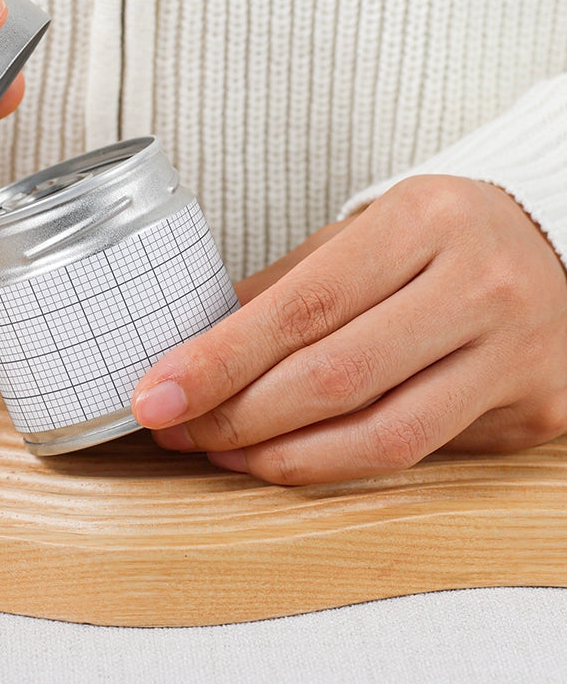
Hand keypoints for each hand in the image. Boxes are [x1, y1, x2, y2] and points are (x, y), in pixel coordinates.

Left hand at [131, 176, 566, 483]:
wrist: (558, 250)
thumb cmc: (442, 240)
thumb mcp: (364, 232)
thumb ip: (285, 285)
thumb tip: (190, 345)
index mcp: (425, 219)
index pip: (303, 305)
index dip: (220, 359)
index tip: (157, 392)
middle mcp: (480, 283)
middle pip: (336, 376)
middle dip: (238, 415)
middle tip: (176, 430)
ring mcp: (516, 352)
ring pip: (382, 435)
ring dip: (285, 455)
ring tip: (225, 454)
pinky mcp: (536, 410)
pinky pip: (422, 454)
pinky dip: (343, 463)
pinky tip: (292, 457)